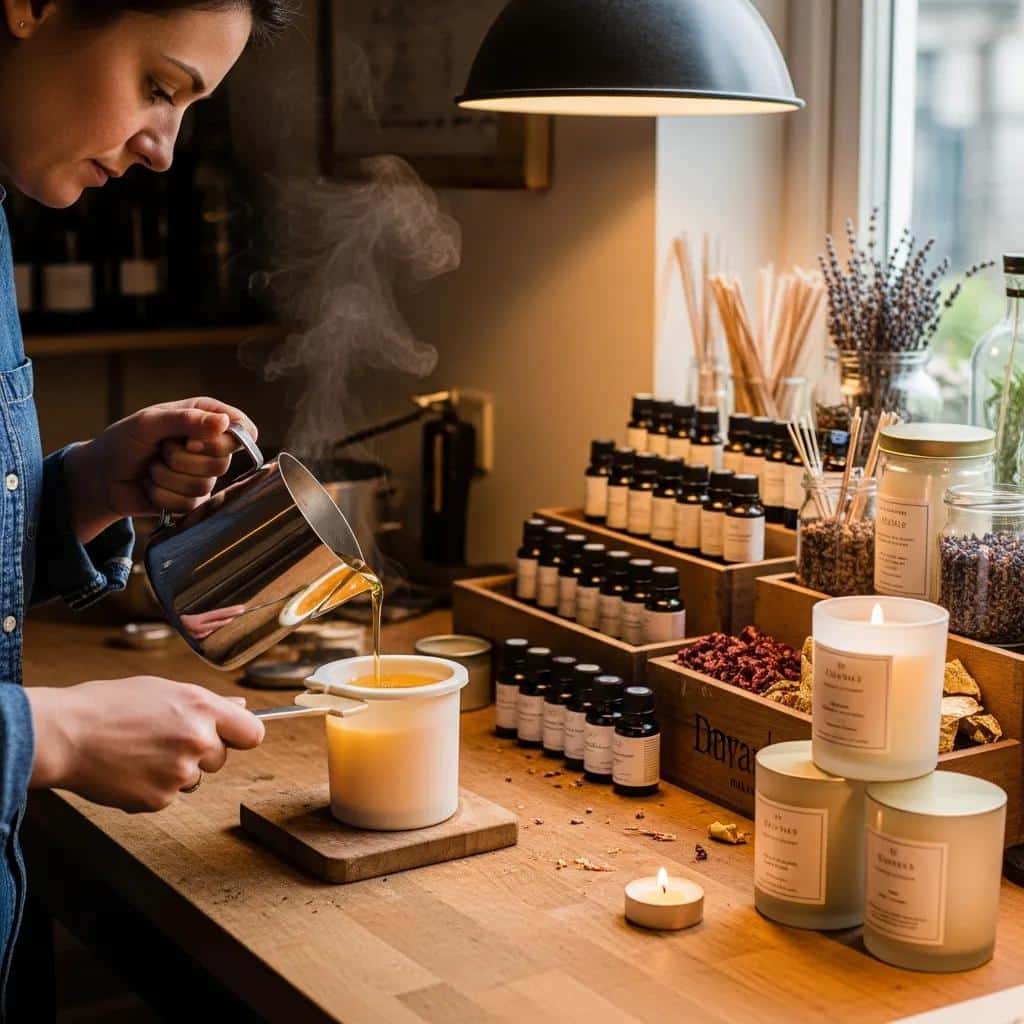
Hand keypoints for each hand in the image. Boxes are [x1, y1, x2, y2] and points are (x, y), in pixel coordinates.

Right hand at [26, 677, 264, 811]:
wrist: (65, 734)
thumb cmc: (109, 705)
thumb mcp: (163, 689)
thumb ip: (205, 703)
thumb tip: (240, 707)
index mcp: (202, 708)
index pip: (253, 732)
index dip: (241, 735)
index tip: (232, 737)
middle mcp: (197, 741)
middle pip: (221, 758)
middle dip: (200, 753)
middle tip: (163, 739)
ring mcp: (179, 773)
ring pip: (193, 778)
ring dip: (175, 771)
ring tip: (140, 752)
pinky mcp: (159, 800)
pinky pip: (168, 796)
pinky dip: (152, 787)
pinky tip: (129, 770)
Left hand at [64, 397, 258, 542]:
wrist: (102, 477)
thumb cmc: (124, 441)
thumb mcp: (149, 422)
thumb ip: (185, 420)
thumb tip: (225, 422)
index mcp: (206, 418)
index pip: (242, 430)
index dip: (222, 440)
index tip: (191, 441)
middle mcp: (209, 446)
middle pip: (222, 462)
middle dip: (181, 459)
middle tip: (161, 451)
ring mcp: (203, 475)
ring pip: (202, 484)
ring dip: (166, 477)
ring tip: (151, 468)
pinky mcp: (193, 499)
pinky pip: (188, 503)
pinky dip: (161, 494)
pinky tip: (151, 486)